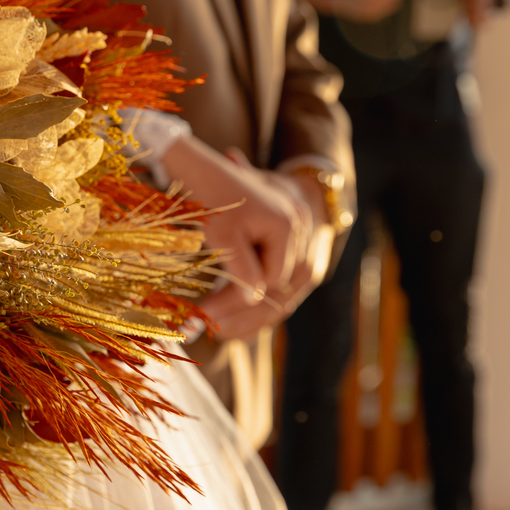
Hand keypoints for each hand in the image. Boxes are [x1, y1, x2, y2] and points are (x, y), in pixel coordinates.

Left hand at [162, 138, 314, 340]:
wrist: (252, 174)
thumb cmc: (230, 194)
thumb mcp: (226, 226)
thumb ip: (241, 263)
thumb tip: (250, 297)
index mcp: (288, 231)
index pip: (267, 280)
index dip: (234, 299)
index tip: (204, 312)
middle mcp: (304, 246)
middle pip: (276, 294)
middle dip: (240, 316)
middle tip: (208, 331)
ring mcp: (305, 258)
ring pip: (280, 301)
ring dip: (248, 321)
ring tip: (217, 336)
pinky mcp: (298, 268)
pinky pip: (280, 298)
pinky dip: (256, 315)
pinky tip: (232, 330)